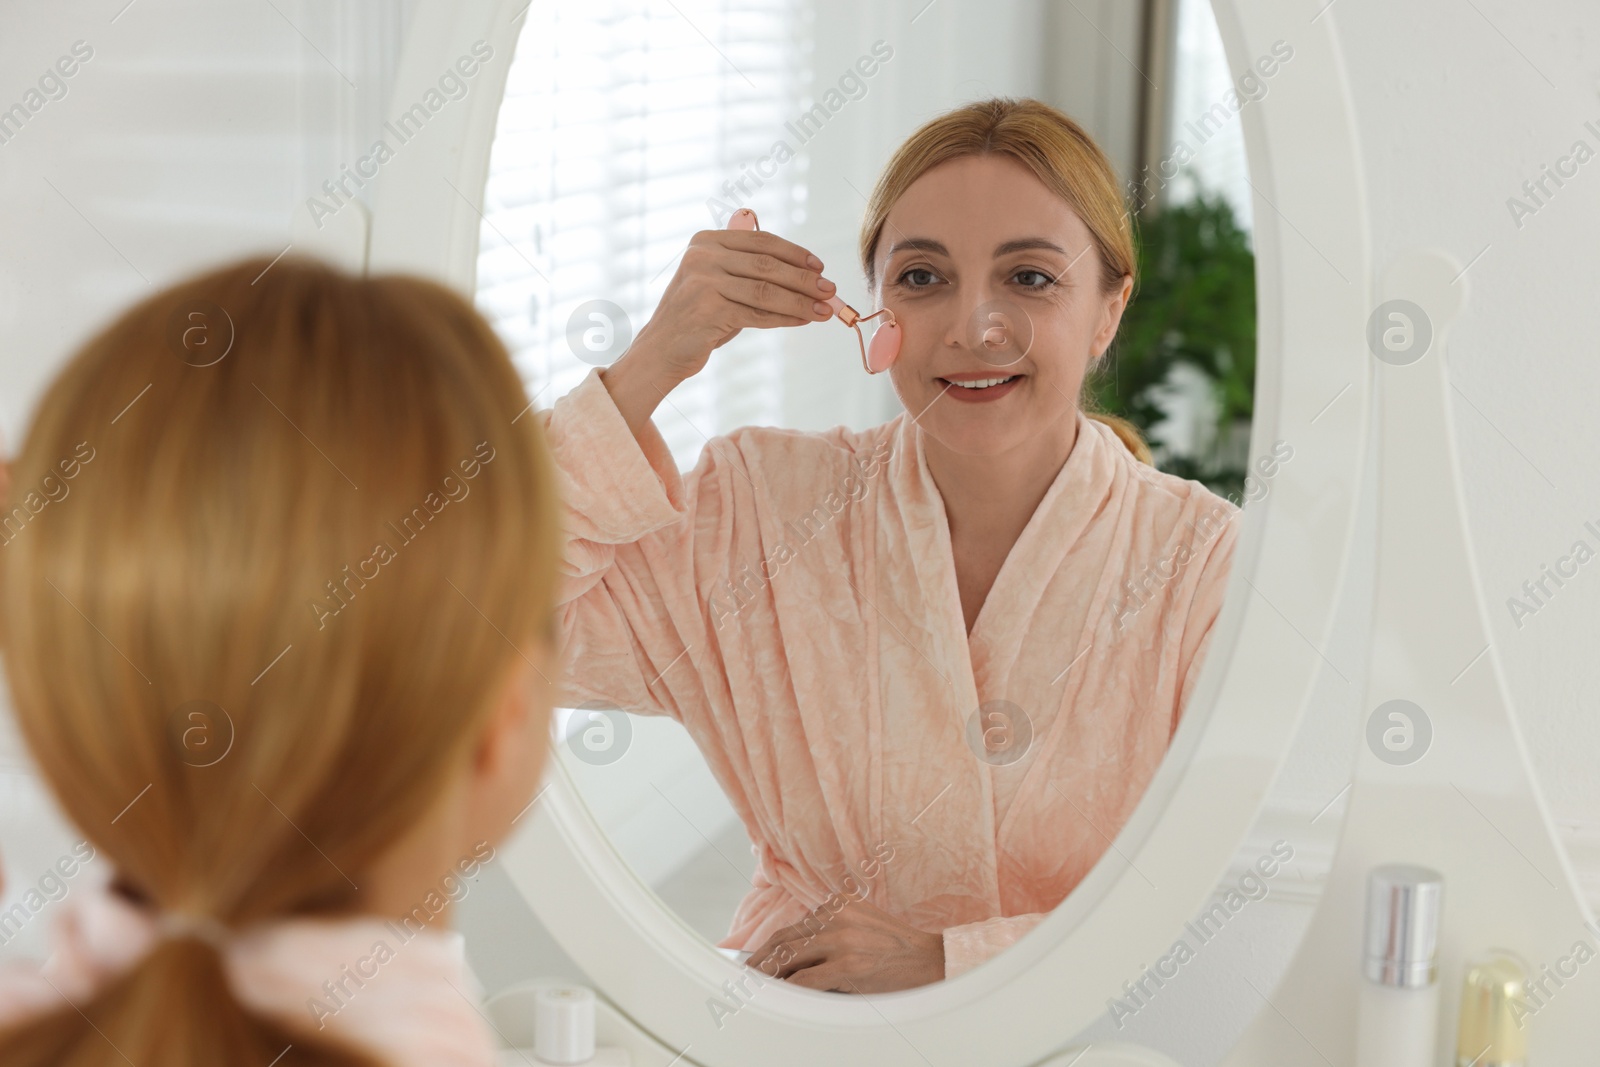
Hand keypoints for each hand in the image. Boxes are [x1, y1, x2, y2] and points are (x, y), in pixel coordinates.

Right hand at [602, 227, 836, 433]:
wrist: (661, 351)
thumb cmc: (697, 318)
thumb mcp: (719, 284)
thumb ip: (750, 271)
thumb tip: (808, 274)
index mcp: (706, 241)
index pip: (761, 241)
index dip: (795, 253)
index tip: (819, 266)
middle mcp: (703, 256)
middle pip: (767, 265)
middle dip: (804, 279)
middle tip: (830, 290)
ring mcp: (704, 282)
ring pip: (766, 291)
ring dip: (801, 301)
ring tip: (823, 310)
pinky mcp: (708, 309)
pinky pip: (758, 314)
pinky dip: (785, 318)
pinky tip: (803, 320)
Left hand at [744, 896, 944, 993]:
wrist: (930, 960)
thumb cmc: (896, 948)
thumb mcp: (862, 923)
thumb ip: (833, 929)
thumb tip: (797, 953)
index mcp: (838, 903)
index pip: (796, 926)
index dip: (773, 944)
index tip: (758, 956)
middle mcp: (836, 916)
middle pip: (786, 939)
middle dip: (762, 958)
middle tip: (748, 974)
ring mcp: (840, 939)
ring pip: (790, 957)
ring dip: (769, 974)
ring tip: (758, 986)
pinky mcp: (846, 965)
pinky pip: (804, 979)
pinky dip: (787, 989)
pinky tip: (780, 995)